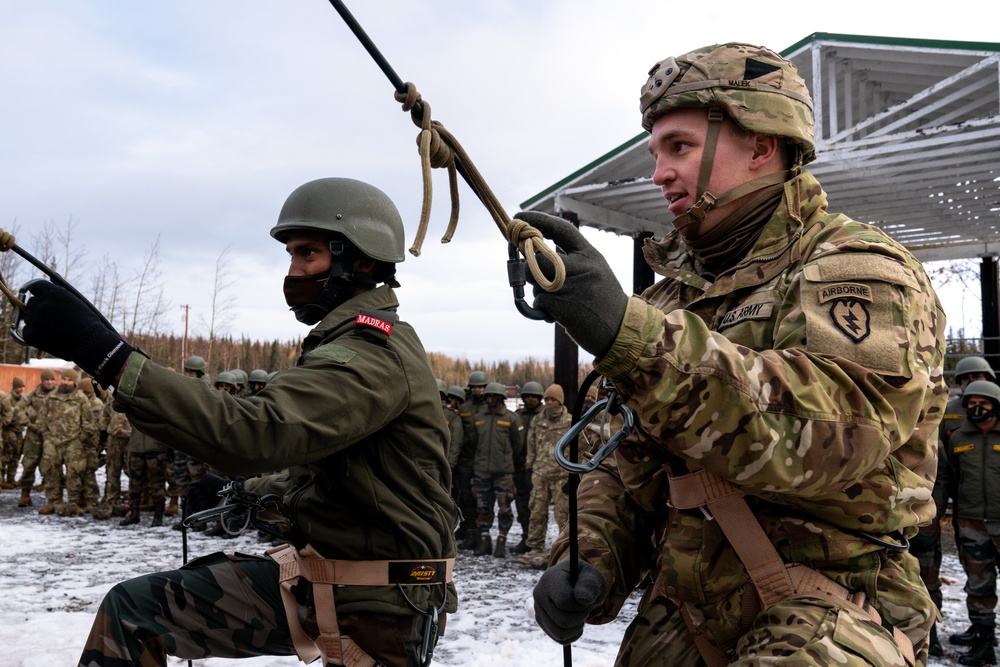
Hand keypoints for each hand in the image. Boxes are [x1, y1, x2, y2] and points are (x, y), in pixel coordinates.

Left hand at [21, 280, 133, 386]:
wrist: (90, 343)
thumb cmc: (87, 324)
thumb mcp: (75, 302)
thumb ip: (59, 296)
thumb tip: (47, 288)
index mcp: (53, 293)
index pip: (35, 286)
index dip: (37, 292)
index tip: (38, 297)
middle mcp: (42, 303)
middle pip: (31, 303)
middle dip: (38, 309)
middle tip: (51, 319)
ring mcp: (35, 318)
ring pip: (29, 318)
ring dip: (37, 322)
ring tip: (54, 330)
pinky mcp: (31, 334)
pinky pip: (27, 331)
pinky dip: (35, 335)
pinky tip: (49, 337)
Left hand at [514, 211, 627, 356]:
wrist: (622, 331)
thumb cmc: (601, 302)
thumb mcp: (594, 273)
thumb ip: (569, 262)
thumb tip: (531, 255)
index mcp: (591, 255)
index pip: (561, 229)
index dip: (538, 221)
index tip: (519, 218)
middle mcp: (585, 267)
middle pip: (540, 258)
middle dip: (529, 268)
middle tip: (535, 278)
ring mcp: (576, 287)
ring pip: (537, 281)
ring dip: (538, 292)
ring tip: (555, 301)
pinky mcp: (567, 308)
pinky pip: (540, 302)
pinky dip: (543, 310)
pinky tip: (558, 315)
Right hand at [533, 559, 607, 643]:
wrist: (577, 583)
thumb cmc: (585, 579)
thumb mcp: (592, 576)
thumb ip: (589, 585)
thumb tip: (583, 599)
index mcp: (549, 579)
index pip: (564, 602)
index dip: (580, 605)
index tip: (585, 599)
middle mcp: (538, 595)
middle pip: (562, 621)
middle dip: (580, 617)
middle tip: (585, 608)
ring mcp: (538, 610)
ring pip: (560, 633)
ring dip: (577, 627)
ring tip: (580, 615)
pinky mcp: (542, 623)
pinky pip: (560, 639)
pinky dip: (573, 635)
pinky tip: (576, 622)